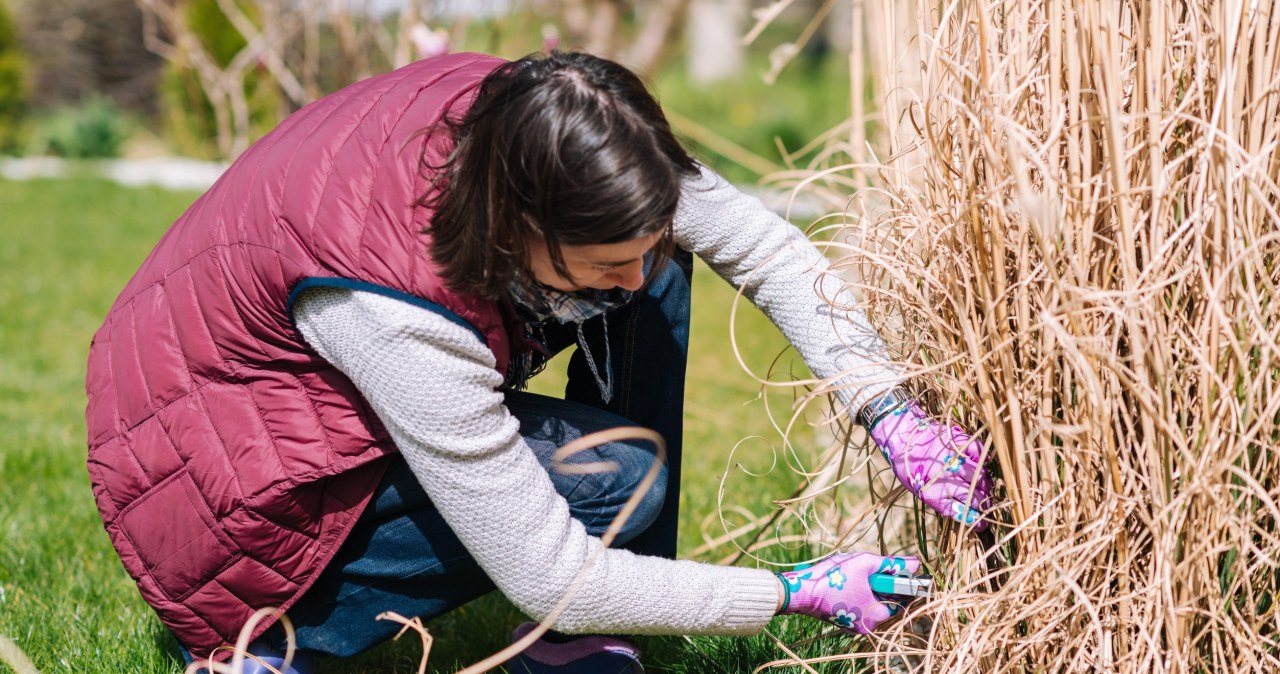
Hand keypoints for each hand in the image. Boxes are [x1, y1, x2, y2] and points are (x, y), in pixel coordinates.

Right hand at [777, 553, 919, 633]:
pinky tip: (844, 580)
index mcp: (875, 616)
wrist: (800, 591)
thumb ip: (890, 564)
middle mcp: (866, 626)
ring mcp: (852, 624)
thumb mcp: (864, 563)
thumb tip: (914, 564)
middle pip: (884, 600)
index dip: (900, 583)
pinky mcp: (841, 620)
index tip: (901, 570)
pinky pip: (857, 604)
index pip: (900, 600)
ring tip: (853, 572)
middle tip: (870, 567)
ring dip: (867, 586)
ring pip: (869, 601)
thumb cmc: (833, 578)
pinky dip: (856, 592)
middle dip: (879, 582)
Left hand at [871, 401, 991, 529]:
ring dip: (986, 485)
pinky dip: (983, 460)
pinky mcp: (958, 442)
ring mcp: (953, 460)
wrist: (901, 437)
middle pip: (973, 497)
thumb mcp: (919, 489)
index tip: (982, 524)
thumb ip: (941, 501)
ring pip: (980, 478)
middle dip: (984, 504)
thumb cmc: (909, 467)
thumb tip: (964, 513)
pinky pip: (978, 454)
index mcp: (931, 494)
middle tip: (986, 504)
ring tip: (984, 487)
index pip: (960, 512)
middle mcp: (944, 478)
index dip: (975, 521)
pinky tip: (981, 465)